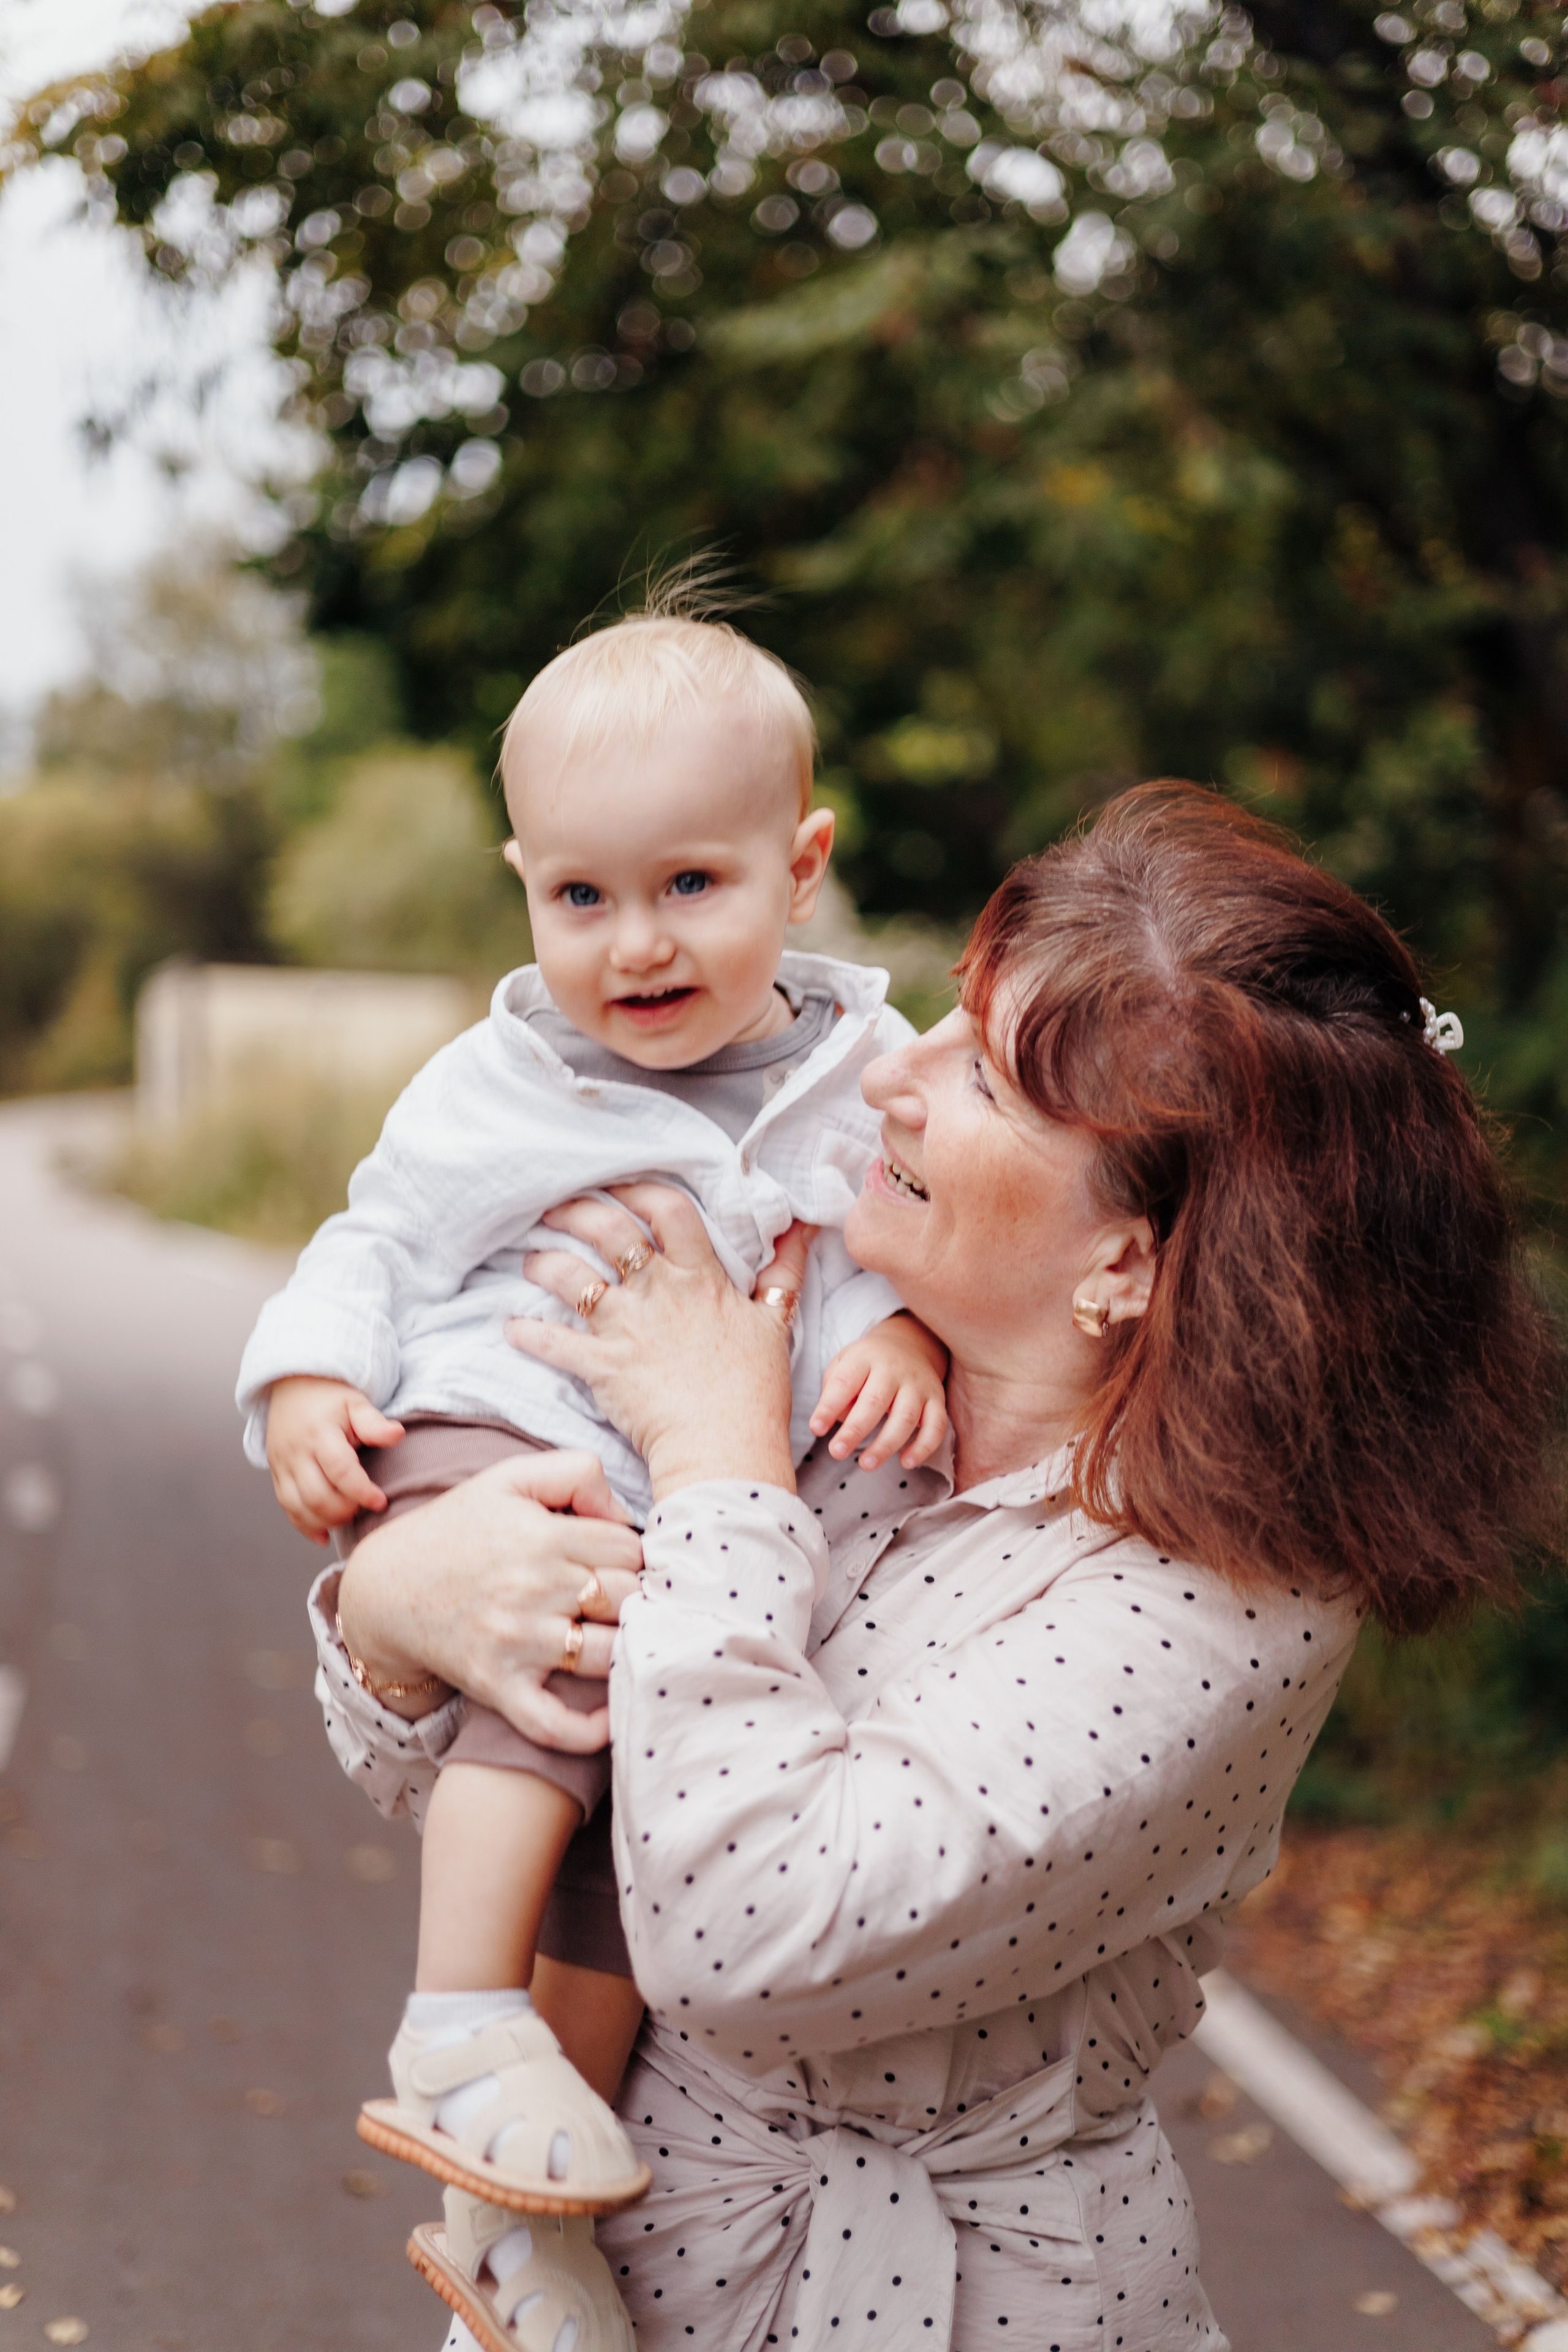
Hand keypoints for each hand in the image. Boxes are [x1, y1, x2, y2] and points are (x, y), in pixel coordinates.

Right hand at [266, 1375, 404, 1542]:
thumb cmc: (330, 1398)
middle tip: (364, 1508)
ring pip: (299, 1506)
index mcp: (319, 1433)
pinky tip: (324, 1536)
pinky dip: (304, 1526)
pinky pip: (287, 1508)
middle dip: (344, 1510)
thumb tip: (397, 1434)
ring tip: (348, 1517)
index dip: (361, 1491)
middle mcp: (297, 1452)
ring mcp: (283, 1465)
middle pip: (317, 1495)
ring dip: (325, 1521)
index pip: (340, 1470)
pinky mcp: (277, 1475)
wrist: (293, 1386)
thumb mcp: (355, 1402)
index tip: (381, 1501)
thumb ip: (374, 1422)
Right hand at [336, 1449, 642, 1747]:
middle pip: (628, 1599)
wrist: (386, 1587)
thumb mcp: (509, 1479)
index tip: (618, 1562)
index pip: (629, 1549)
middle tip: (623, 1602)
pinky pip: (555, 1724)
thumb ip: (575, 1472)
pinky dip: (589, 1730)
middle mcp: (534, 1590)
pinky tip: (610, 1717)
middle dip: (635, 1599)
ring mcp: (517, 1643)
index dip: (633, 1554)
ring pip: (607, 1655)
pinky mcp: (499, 1687)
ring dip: (624, 1651)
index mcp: (543, 1538)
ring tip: (618, 1641)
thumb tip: (621, 1511)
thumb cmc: (456, 1530)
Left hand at [504, 1186, 810, 1500]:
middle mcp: (658, 1292)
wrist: (726, 1449)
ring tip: (531, 1259)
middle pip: (609, 1230)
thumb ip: (785, 1270)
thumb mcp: (777, 1322)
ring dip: (544, 1263)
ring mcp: (626, 1328)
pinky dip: (526, 1333)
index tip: (620, 1186)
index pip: (668, 1210)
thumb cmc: (755, 1390)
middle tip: (557, 1208)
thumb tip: (804, 1225)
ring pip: (571, 1278)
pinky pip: (552, 1342)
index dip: (640, 1189)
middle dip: (576, 1211)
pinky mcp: (601, 1367)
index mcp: (700, 1277)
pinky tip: (511, 1326)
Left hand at [810, 1313, 949, 1473]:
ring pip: (906, 1417)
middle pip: (875, 1401)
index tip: (816, 1428)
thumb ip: (835, 1390)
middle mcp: (894, 1369)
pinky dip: (923, 1447)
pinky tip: (906, 1463)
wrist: (908, 1344)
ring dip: (886, 1445)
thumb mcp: (844, 1365)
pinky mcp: (937, 1400)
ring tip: (865, 1464)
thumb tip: (837, 1421)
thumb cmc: (867, 1364)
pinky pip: (936, 1426)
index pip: (844, 1382)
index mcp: (865, 1358)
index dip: (829, 1406)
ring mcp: (918, 1385)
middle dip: (855, 1430)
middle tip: (836, 1452)